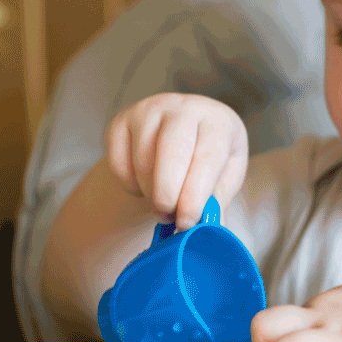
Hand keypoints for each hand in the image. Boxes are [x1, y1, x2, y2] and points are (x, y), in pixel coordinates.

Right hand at [105, 93, 248, 230]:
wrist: (186, 132)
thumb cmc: (209, 157)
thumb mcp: (224, 177)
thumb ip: (216, 204)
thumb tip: (211, 233)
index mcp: (217, 121)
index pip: (206, 157)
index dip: (195, 195)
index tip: (187, 221)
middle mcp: (184, 108)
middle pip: (171, 153)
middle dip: (167, 195)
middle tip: (168, 217)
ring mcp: (150, 109)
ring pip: (142, 160)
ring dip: (149, 192)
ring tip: (162, 201)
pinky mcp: (122, 120)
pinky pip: (118, 162)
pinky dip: (129, 184)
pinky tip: (145, 184)